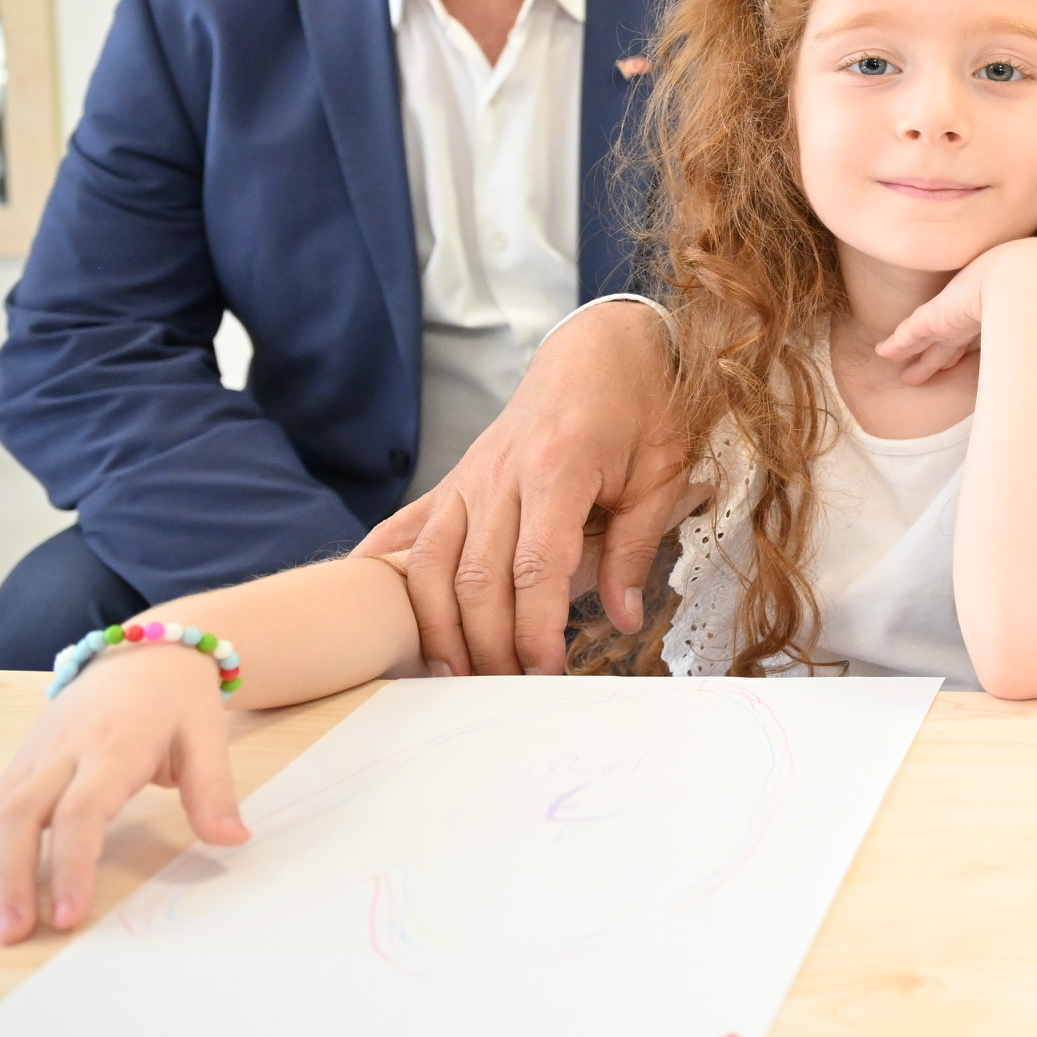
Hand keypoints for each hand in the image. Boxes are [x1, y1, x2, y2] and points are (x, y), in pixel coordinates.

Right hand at [0, 646, 243, 943]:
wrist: (144, 654)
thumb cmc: (178, 699)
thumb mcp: (209, 735)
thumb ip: (214, 791)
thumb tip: (232, 841)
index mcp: (114, 748)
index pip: (79, 812)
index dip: (70, 865)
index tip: (69, 915)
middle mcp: (64, 753)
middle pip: (16, 816)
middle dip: (10, 878)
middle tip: (14, 933)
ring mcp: (36, 757)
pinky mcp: (21, 763)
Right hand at [356, 300, 685, 676]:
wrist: (601, 347)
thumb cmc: (640, 406)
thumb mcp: (663, 471)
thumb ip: (636, 547)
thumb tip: (623, 620)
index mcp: (558, 468)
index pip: (536, 567)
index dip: (537, 629)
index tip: (549, 672)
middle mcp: (501, 475)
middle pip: (476, 577)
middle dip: (489, 644)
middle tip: (508, 689)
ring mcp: (468, 477)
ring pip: (430, 562)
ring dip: (436, 625)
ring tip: (453, 674)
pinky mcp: (453, 480)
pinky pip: (405, 529)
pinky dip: (383, 572)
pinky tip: (373, 615)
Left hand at [872, 238, 1036, 385]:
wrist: (1026, 277)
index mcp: (991, 313)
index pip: (971, 335)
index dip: (960, 348)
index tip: (952, 360)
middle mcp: (969, 314)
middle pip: (946, 342)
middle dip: (934, 358)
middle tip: (921, 372)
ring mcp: (949, 315)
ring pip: (924, 343)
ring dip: (913, 357)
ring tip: (904, 374)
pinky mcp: (933, 318)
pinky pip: (908, 336)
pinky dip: (896, 345)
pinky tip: (883, 353)